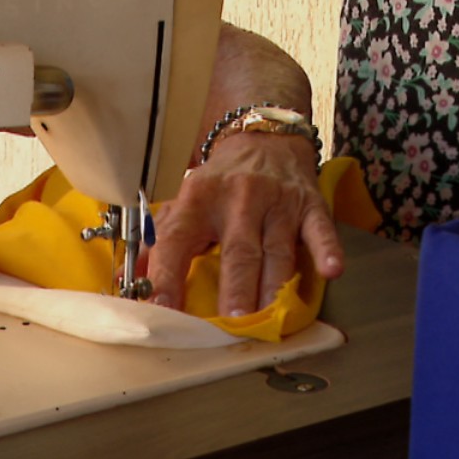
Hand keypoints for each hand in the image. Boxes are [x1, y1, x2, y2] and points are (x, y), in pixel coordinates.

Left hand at [145, 134, 342, 315]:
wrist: (264, 139)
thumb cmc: (220, 184)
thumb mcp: (185, 205)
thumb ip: (158, 243)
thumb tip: (127, 281)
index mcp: (197, 200)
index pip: (177, 240)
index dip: (166, 274)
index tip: (160, 306)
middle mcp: (237, 199)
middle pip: (236, 250)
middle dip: (234, 286)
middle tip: (231, 320)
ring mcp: (276, 202)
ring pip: (276, 249)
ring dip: (273, 284)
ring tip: (269, 315)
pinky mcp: (308, 204)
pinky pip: (319, 229)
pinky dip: (326, 250)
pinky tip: (331, 271)